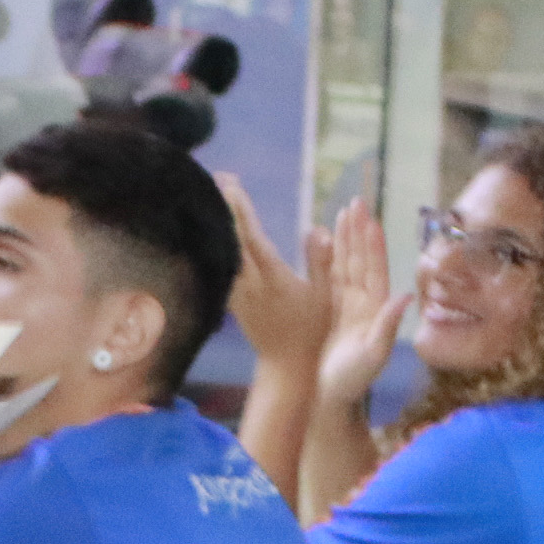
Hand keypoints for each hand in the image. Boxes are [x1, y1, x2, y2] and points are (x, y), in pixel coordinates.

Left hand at [222, 174, 323, 370]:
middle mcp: (250, 285)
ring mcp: (238, 293)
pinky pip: (223, 265)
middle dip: (226, 207)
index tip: (232, 184)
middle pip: (231, 238)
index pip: (252, 238)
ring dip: (221, 222)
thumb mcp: (325, 296)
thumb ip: (321, 261)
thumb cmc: (312, 331)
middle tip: (220, 177)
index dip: (240, 210)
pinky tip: (218, 229)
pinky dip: (221, 243)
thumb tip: (320, 229)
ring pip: (224, 251)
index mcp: (273, 279)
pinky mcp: (234, 301)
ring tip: (218, 195)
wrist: (287, 366)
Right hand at [307, 194, 395, 407]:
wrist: (333, 396)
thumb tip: (405, 295)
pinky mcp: (334, 311)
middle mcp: (365, 302)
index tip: (368, 219)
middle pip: (361, 259)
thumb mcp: (374, 354)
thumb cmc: (353, 379)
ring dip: (346, 239)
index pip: (374, 268)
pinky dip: (331, 256)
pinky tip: (329, 240)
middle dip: (359, 231)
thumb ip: (387, 325)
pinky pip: (333, 277)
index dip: (371, 243)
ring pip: (348, 264)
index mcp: (375, 308)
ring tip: (344, 213)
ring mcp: (349, 305)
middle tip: (356, 202)